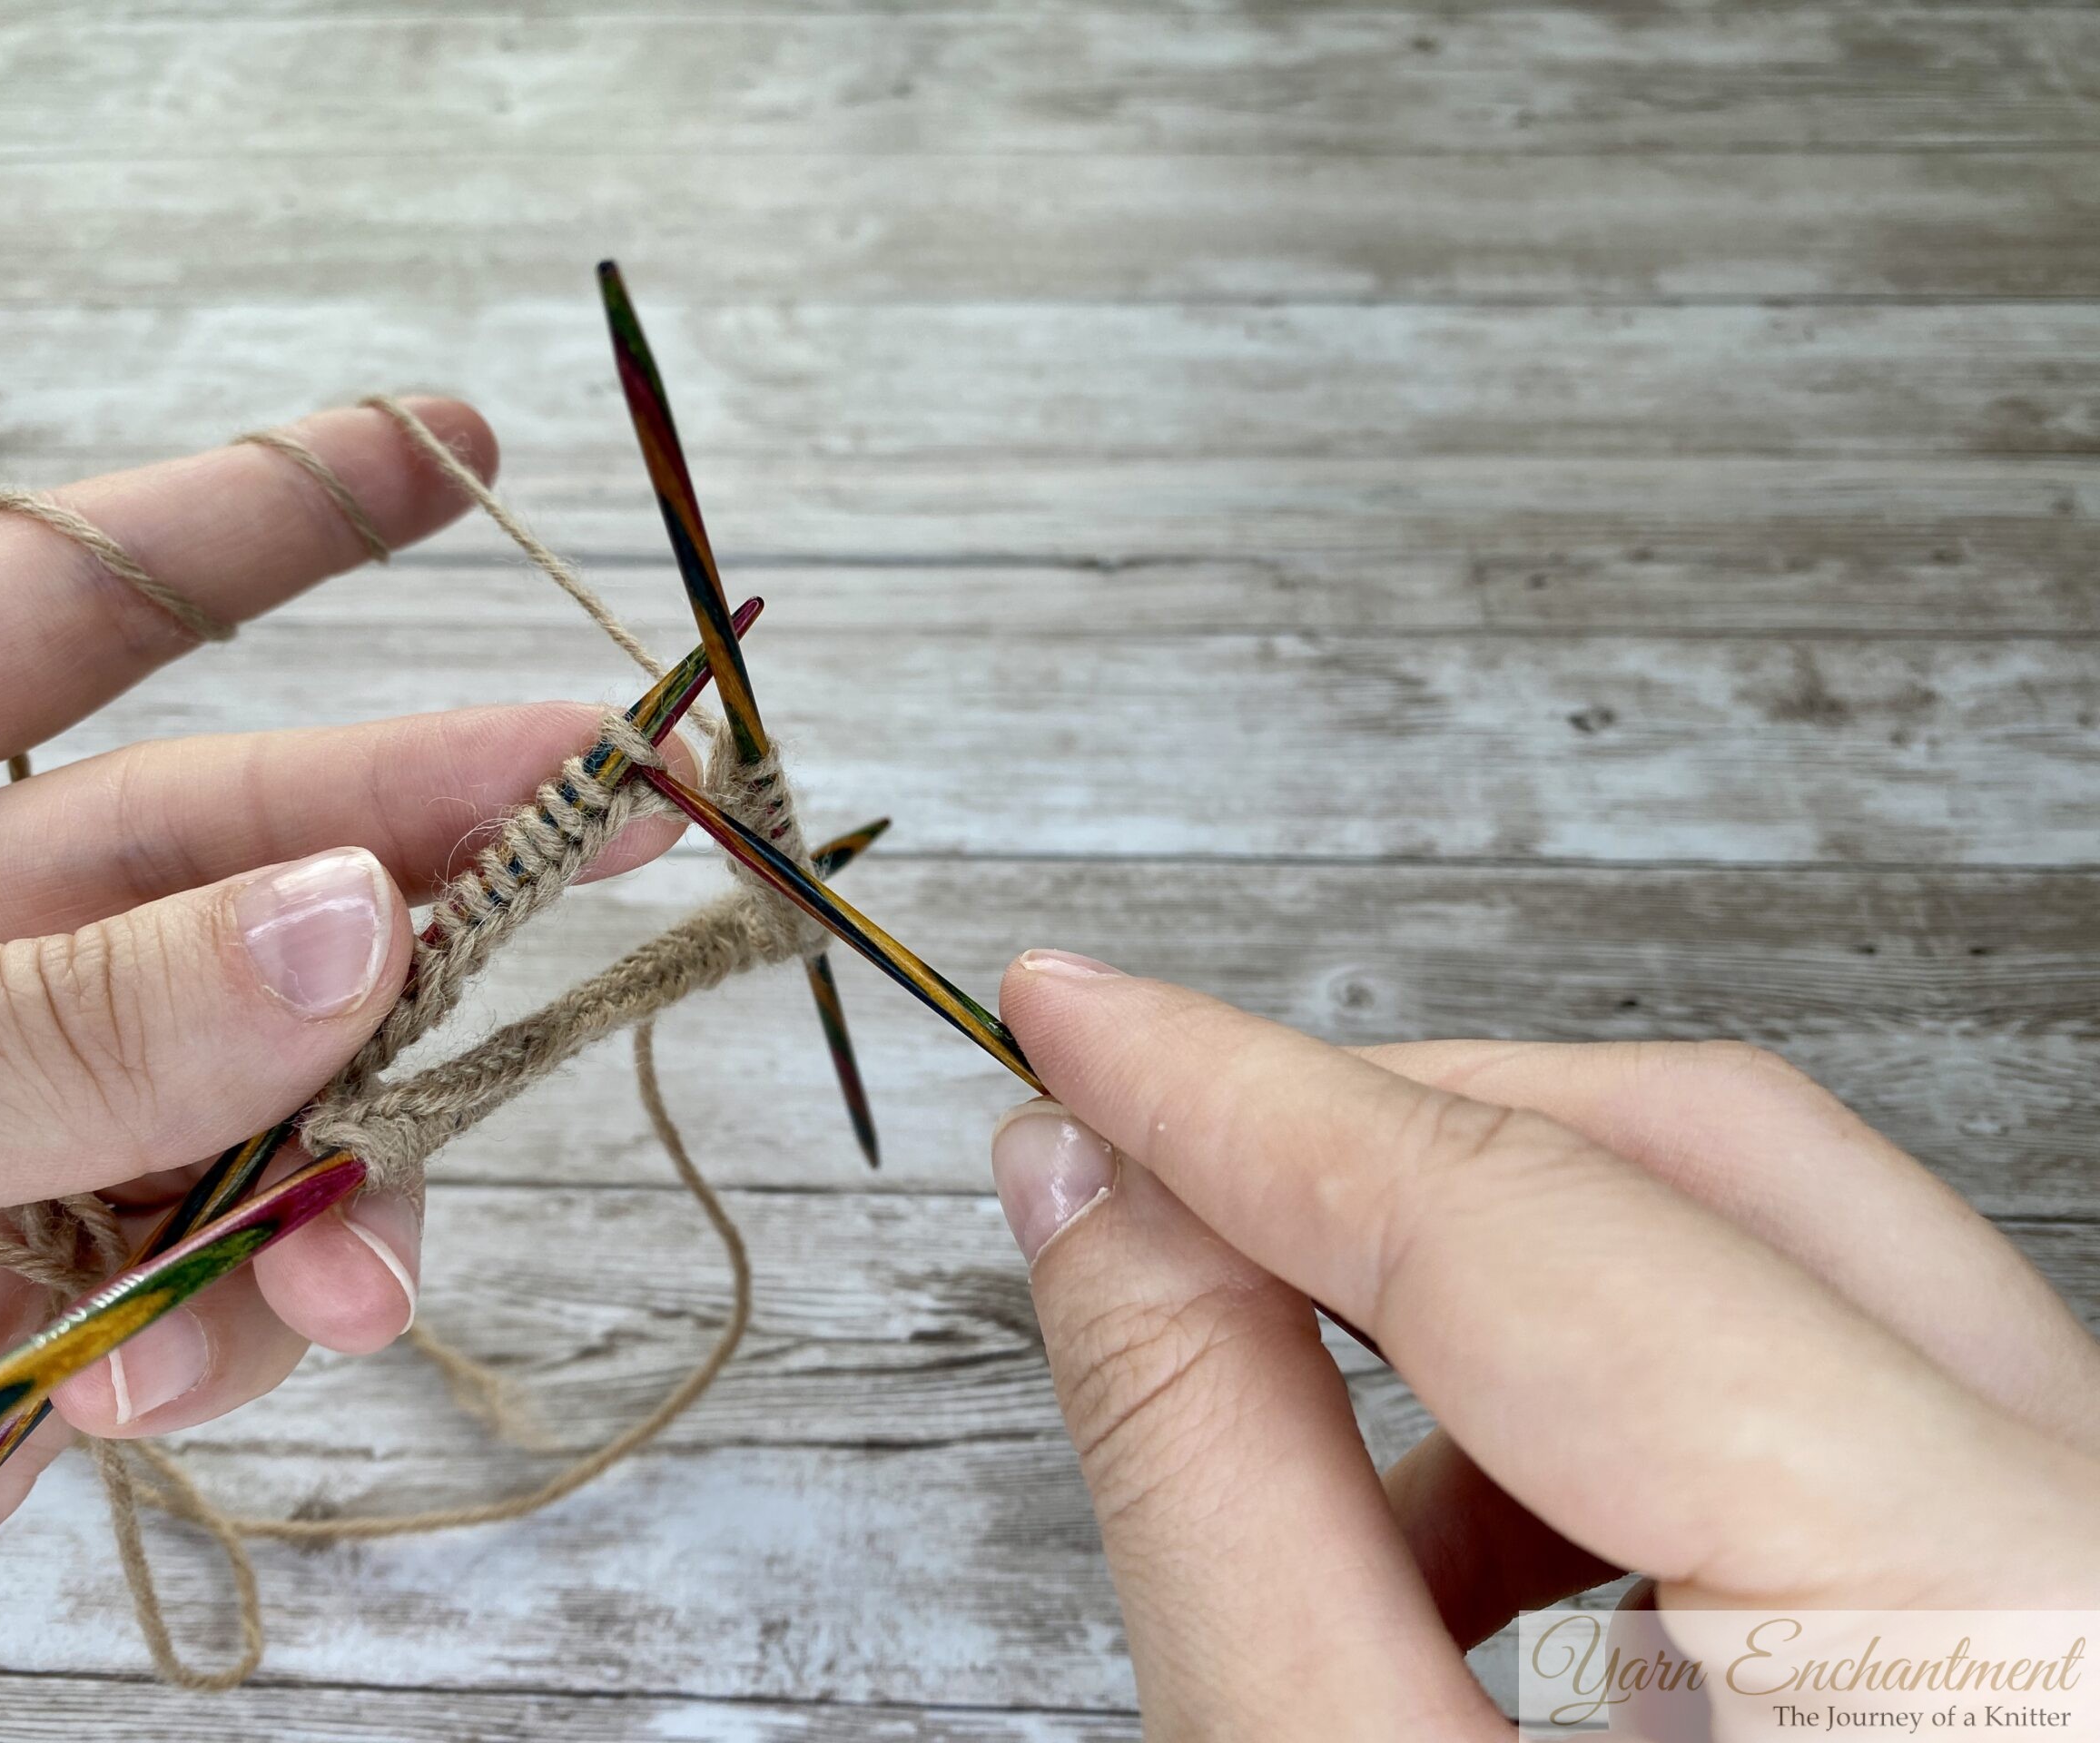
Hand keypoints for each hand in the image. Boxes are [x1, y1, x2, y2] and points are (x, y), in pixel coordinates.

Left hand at [0, 401, 690, 1638]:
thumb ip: (50, 1027)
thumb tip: (363, 918)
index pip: (58, 610)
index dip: (265, 518)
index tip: (453, 445)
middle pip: (223, 862)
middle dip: (425, 853)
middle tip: (635, 810)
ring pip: (244, 1100)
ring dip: (335, 1170)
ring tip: (357, 1265)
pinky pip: (185, 1292)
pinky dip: (222, 1334)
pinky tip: (176, 1378)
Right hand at [988, 951, 2099, 1738]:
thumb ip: (1225, 1498)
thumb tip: (1097, 1205)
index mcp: (2000, 1627)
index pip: (1537, 1221)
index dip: (1250, 1103)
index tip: (1074, 1024)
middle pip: (1701, 1156)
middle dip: (1384, 1149)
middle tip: (1155, 1163)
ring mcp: (2099, 1554)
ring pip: (1773, 1248)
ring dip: (1492, 1302)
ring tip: (1306, 1470)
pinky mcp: (2057, 1577)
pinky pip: (1837, 1378)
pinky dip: (1613, 1412)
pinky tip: (1480, 1564)